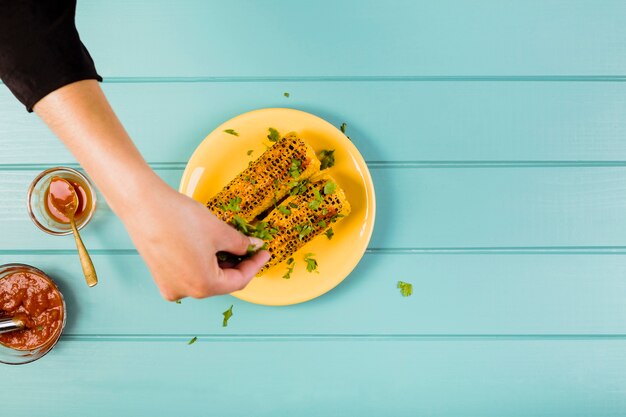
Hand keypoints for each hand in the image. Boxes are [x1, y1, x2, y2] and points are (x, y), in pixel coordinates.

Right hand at [33, 80, 269, 299]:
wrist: (143, 205)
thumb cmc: (180, 218)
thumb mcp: (219, 231)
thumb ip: (240, 244)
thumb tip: (252, 247)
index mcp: (203, 286)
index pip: (239, 280)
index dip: (255, 265)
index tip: (264, 252)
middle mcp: (185, 292)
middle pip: (221, 282)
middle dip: (238, 264)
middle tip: (250, 247)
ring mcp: (169, 285)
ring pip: (204, 277)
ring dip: (220, 263)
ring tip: (230, 243)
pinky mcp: (159, 275)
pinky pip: (188, 273)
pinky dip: (202, 262)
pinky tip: (209, 246)